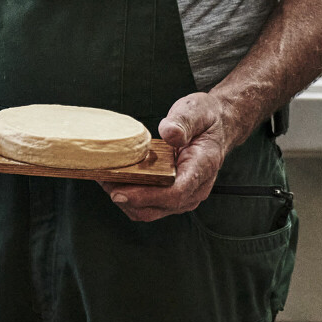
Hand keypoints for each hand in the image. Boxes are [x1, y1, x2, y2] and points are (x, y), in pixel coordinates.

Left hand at [98, 92, 238, 221]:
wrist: (218, 127)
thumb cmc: (206, 119)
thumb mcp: (196, 110)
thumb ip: (183, 122)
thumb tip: (169, 134)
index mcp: (202, 167)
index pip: (175, 192)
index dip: (146, 196)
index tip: (120, 192)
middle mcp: (196, 188)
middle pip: (159, 207)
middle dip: (128, 199)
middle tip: (103, 180)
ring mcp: (186, 195)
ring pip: (151, 211)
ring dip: (127, 200)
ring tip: (105, 180)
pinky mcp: (174, 196)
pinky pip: (150, 205)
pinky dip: (131, 198)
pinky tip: (116, 181)